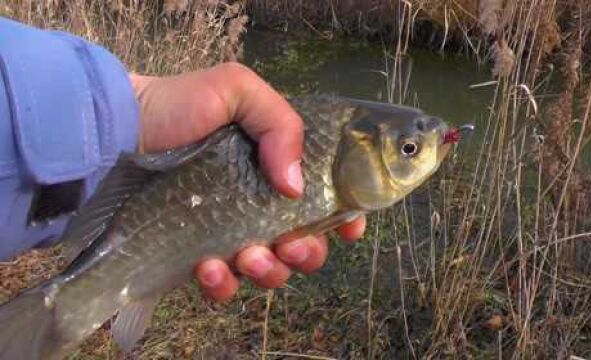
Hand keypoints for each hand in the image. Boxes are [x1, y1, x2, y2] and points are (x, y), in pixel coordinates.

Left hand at [130, 62, 365, 300]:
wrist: (116, 131)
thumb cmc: (178, 107)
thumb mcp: (236, 90)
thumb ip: (280, 124)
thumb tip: (294, 188)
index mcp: (277, 167)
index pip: (325, 200)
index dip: (343, 219)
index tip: (348, 229)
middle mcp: (260, 204)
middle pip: (304, 246)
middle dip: (307, 254)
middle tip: (288, 246)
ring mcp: (229, 235)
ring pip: (269, 272)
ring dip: (269, 272)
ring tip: (248, 256)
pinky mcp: (196, 257)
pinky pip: (223, 286)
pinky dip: (223, 285)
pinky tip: (209, 269)